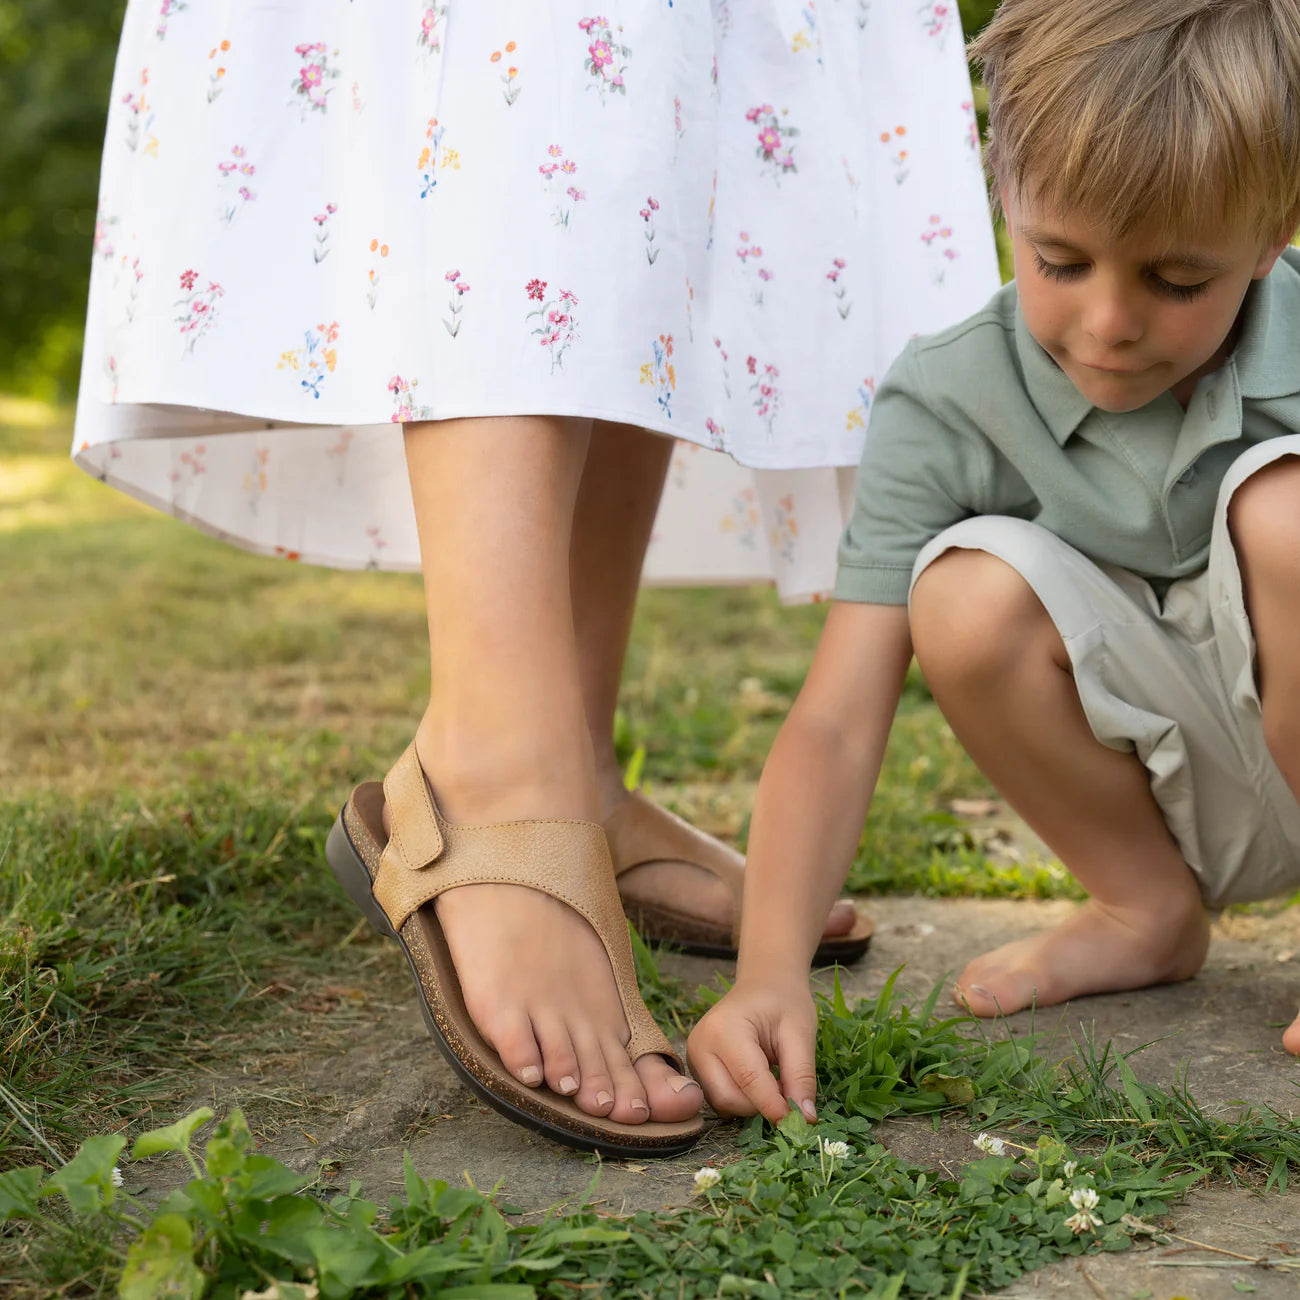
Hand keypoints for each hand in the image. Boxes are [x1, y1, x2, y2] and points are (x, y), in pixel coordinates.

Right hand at [687, 978, 817, 1123]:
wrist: (764, 983)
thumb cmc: (783, 1001)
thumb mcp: (800, 1033)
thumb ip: (801, 1076)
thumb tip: (806, 1119)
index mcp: (724, 1028)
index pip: (749, 1081)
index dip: (775, 1106)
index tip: (801, 1122)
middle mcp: (700, 1045)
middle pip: (729, 1099)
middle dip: (762, 1106)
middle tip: (789, 1089)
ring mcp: (694, 1058)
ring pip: (723, 1104)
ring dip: (753, 1105)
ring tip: (774, 1079)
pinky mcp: (697, 1070)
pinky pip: (720, 1099)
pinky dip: (743, 1100)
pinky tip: (758, 1081)